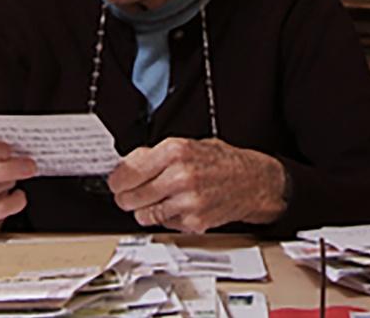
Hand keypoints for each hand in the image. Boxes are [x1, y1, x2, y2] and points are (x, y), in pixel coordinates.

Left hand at [108, 138, 287, 233]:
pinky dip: (165, 218)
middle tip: (128, 195)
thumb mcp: (189, 145)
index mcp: (175, 151)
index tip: (115, 183)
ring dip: (144, 209)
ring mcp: (187, 201)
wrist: (253, 181)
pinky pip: (163, 224)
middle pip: (130, 196)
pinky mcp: (193, 221)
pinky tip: (176, 206)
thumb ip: (158, 155)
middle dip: (126, 197)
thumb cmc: (222, 161)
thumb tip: (128, 165)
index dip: (116, 180)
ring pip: (143, 214)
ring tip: (156, 199)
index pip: (127, 171)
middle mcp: (180, 176)